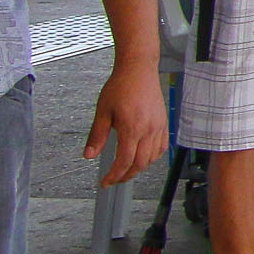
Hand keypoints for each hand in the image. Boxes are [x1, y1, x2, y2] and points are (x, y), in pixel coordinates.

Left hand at [85, 60, 168, 186]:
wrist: (138, 70)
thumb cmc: (121, 86)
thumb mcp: (102, 112)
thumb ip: (96, 136)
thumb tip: (89, 155)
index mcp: (132, 128)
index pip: (124, 161)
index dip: (114, 176)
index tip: (106, 182)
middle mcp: (148, 130)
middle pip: (140, 163)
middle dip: (126, 175)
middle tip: (114, 180)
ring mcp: (158, 127)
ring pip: (152, 157)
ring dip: (139, 168)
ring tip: (127, 170)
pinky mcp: (164, 123)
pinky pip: (162, 147)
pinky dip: (153, 157)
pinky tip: (145, 157)